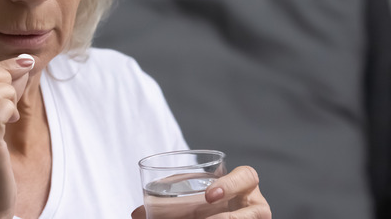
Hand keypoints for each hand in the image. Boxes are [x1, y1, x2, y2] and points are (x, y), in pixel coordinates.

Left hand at [131, 166, 270, 218]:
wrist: (212, 212)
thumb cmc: (205, 204)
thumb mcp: (190, 197)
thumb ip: (168, 199)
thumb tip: (136, 214)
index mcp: (242, 184)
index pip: (246, 176)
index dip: (230, 184)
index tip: (208, 195)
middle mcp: (255, 204)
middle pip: (254, 209)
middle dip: (230, 217)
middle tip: (204, 217)